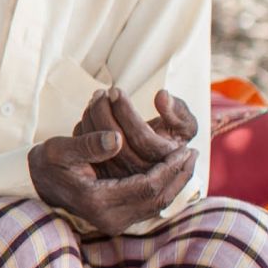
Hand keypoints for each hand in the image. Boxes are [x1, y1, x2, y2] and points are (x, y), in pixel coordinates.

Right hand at [29, 131, 195, 236]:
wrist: (36, 183)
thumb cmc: (48, 163)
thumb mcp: (61, 149)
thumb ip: (89, 145)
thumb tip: (117, 139)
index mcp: (98, 201)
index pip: (147, 186)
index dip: (169, 168)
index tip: (183, 149)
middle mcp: (110, 218)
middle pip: (158, 199)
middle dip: (178, 176)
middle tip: (192, 154)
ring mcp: (115, 222)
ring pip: (157, 205)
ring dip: (175, 183)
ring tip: (186, 162)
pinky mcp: (118, 219)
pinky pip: (149, 206)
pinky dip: (164, 189)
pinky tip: (171, 173)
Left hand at [75, 88, 198, 178]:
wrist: (154, 156)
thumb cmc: (171, 135)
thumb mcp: (184, 126)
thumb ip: (179, 112)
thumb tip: (162, 95)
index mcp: (163, 161)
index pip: (141, 136)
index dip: (125, 111)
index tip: (116, 90)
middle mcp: (140, 173)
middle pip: (115, 140)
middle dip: (104, 110)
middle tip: (102, 92)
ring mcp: (119, 177)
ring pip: (97, 145)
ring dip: (92, 116)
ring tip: (97, 97)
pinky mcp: (102, 176)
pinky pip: (85, 151)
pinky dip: (84, 128)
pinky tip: (89, 112)